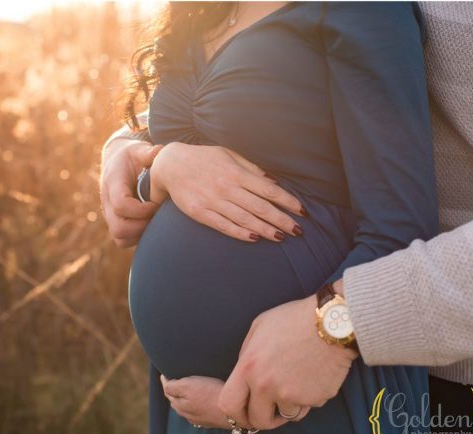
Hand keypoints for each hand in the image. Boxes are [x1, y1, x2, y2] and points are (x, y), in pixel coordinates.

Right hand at [100, 139, 162, 247]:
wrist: (117, 163)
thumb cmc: (131, 157)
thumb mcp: (138, 150)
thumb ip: (148, 152)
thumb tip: (160, 151)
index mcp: (113, 185)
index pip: (121, 205)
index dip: (141, 210)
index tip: (156, 203)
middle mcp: (107, 203)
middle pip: (118, 228)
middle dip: (142, 226)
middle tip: (158, 217)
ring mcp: (110, 216)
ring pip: (120, 239)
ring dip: (140, 234)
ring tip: (155, 222)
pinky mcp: (116, 223)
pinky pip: (123, 241)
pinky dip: (137, 238)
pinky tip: (151, 225)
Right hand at [150, 142, 306, 242]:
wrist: (170, 164)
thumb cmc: (204, 159)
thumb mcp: (228, 155)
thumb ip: (251, 169)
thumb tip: (273, 182)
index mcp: (236, 172)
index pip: (269, 190)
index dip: (288, 201)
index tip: (302, 211)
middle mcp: (227, 187)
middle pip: (260, 207)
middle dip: (282, 220)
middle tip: (298, 231)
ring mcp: (213, 201)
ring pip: (245, 218)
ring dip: (265, 229)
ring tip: (281, 237)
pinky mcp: (200, 212)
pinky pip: (223, 225)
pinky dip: (240, 232)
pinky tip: (255, 238)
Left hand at [160, 374, 233, 428]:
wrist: (235, 410)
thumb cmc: (211, 394)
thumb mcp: (187, 386)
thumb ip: (172, 386)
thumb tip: (164, 383)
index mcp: (180, 405)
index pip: (168, 391)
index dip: (166, 380)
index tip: (165, 371)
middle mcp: (188, 415)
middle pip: (177, 401)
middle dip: (174, 390)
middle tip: (174, 378)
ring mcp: (201, 419)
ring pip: (188, 407)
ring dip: (186, 398)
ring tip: (188, 389)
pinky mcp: (213, 420)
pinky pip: (201, 411)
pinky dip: (198, 404)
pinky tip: (203, 400)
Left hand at [218, 295, 356, 429]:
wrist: (332, 321)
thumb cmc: (294, 319)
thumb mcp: (259, 328)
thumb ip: (247, 355)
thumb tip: (244, 377)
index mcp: (249, 367)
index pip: (228, 405)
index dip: (235, 414)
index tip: (244, 413)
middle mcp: (267, 386)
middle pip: (259, 420)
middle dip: (266, 417)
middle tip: (273, 409)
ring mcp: (292, 395)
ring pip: (287, 415)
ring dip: (291, 405)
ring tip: (299, 380)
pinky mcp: (315, 399)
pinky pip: (308, 406)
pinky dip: (310, 397)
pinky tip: (314, 376)